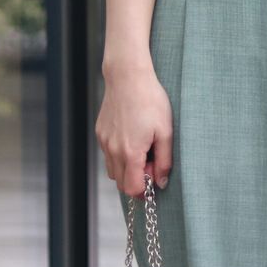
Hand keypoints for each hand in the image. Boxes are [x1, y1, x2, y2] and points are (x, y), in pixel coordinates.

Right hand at [95, 64, 172, 198]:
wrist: (128, 77)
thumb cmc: (151, 101)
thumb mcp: (165, 131)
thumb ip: (164, 160)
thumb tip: (161, 182)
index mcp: (130, 153)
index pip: (132, 188)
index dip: (145, 188)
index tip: (156, 176)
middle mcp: (113, 151)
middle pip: (121, 183)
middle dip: (137, 180)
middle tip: (153, 160)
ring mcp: (104, 142)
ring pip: (113, 170)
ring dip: (127, 168)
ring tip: (144, 148)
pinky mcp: (100, 133)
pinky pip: (108, 154)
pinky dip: (119, 155)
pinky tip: (133, 137)